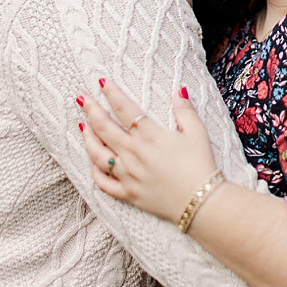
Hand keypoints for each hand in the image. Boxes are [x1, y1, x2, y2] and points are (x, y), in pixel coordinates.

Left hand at [79, 78, 215, 222]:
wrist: (204, 204)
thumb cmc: (202, 167)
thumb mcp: (197, 134)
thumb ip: (185, 110)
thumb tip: (178, 90)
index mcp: (149, 136)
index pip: (124, 109)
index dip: (111, 93)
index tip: (102, 82)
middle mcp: (134, 153)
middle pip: (104, 127)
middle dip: (91, 110)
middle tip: (82, 98)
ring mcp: (129, 175)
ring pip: (98, 154)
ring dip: (88, 138)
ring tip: (83, 126)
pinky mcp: (130, 194)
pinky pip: (105, 184)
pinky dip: (96, 172)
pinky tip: (93, 163)